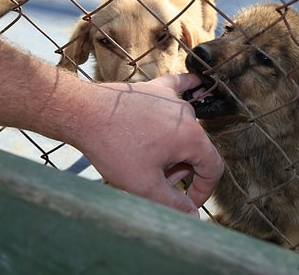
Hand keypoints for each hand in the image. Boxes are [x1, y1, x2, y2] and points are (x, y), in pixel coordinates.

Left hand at [72, 73, 222, 216]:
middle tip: (156, 183)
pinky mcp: (156, 88)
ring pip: (183, 130)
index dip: (204, 190)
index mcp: (191, 138)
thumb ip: (173, 203)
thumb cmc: (114, 148)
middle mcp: (188, 116)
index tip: (187, 203)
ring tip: (146, 160)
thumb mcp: (144, 185)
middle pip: (196, 150)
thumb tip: (193, 216)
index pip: (213, 168)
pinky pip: (179, 88)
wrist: (85, 113)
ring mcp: (172, 99)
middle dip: (182, 171)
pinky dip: (189, 90)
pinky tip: (198, 83)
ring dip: (173, 149)